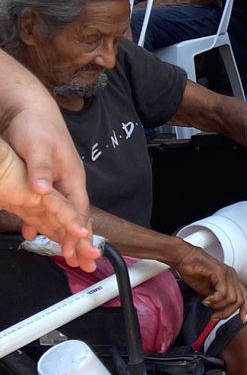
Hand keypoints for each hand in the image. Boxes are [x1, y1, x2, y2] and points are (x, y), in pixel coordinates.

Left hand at [4, 109, 96, 269]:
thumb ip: (41, 169)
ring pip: (64, 217)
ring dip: (66, 237)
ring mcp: (57, 184)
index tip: (82, 251)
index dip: (81, 231)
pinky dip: (46, 225)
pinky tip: (36, 234)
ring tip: (69, 257)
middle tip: (86, 264)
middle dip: (82, 242)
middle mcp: (67, 184)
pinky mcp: (45, 183)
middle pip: (77, 218)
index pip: (79, 211)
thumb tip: (43, 190)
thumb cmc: (36, 127)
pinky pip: (49, 210)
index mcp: (71, 177)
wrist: (30, 110)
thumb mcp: (37, 146)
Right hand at [174, 245, 246, 321]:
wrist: (184, 258)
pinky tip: (206, 300)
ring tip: (207, 303)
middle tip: (214, 316)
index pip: (244, 295)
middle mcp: (232, 275)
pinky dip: (214, 300)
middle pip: (239, 300)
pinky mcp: (219, 272)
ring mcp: (227, 273)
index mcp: (231, 279)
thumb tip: (218, 310)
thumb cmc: (194, 272)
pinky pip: (223, 292)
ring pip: (232, 298)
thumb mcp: (207, 290)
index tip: (242, 320)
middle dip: (226, 312)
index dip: (244, 308)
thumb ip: (216, 299)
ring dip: (218, 306)